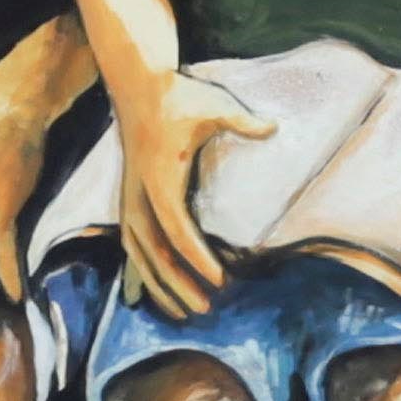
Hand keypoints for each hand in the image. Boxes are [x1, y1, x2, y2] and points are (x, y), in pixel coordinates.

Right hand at [111, 69, 277, 313]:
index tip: (220, 279)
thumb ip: (241, 120)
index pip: (175, 227)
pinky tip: (156, 295)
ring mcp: (128, 199)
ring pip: (137, 254)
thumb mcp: (212, 104)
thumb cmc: (179, 97)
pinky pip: (132, 246)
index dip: (197, 256)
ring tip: (184, 314)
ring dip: (157, 286)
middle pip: (153, 250)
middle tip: (206, 308)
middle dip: (177, 283)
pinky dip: (143, 273)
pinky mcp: (128, 201)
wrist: (139, 86)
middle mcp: (137, 194)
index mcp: (158, 177)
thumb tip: (273, 127)